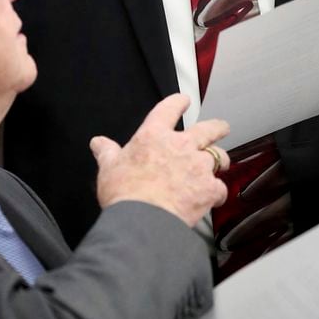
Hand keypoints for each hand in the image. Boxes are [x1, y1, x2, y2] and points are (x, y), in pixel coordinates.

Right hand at [90, 93, 229, 226]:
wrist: (143, 218)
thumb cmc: (124, 192)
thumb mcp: (108, 168)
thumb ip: (107, 152)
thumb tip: (97, 143)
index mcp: (154, 135)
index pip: (169, 109)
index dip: (178, 102)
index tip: (184, 100)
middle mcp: (180, 145)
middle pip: (207, 129)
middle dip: (217, 127)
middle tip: (221, 127)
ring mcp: (198, 166)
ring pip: (218, 156)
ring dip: (219, 159)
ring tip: (220, 163)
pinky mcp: (209, 188)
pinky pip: (220, 187)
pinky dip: (218, 192)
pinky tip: (215, 197)